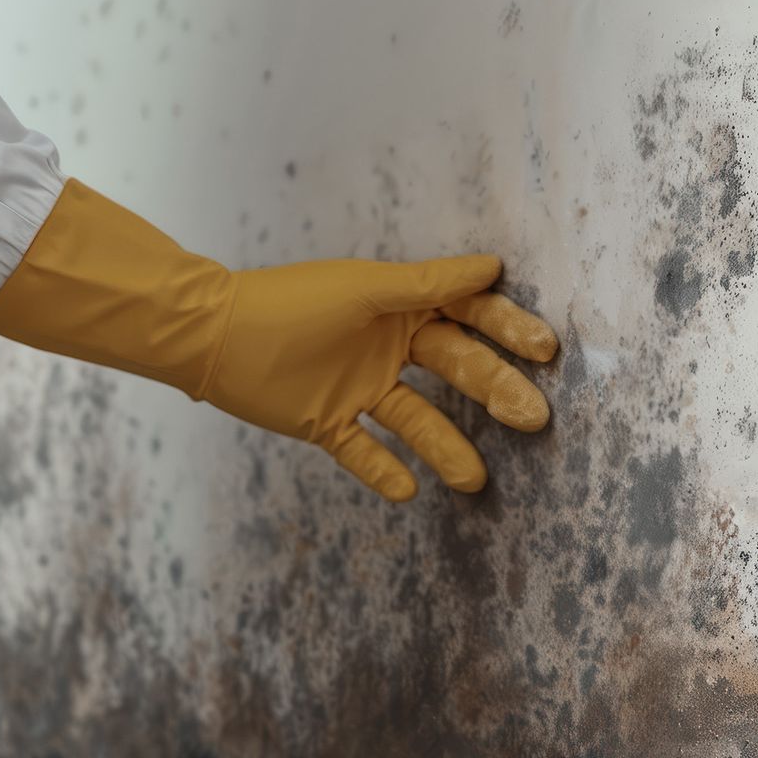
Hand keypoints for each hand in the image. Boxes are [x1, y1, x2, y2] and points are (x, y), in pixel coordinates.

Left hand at [207, 255, 557, 499]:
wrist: (213, 335)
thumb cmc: (291, 301)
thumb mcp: (365, 290)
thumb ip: (428, 285)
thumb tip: (493, 266)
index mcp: (401, 308)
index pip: (469, 318)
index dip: (507, 332)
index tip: (544, 350)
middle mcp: (389, 348)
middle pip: (455, 372)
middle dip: (496, 393)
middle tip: (533, 419)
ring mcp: (361, 388)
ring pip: (417, 421)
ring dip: (446, 448)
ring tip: (473, 480)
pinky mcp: (328, 423)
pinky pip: (365, 451)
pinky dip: (384, 471)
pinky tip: (408, 491)